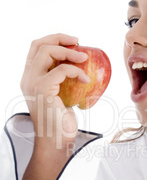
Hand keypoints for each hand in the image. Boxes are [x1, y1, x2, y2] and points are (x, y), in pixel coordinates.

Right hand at [21, 33, 89, 150]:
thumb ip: (61, 81)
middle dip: (60, 38)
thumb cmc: (60, 122)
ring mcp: (33, 83)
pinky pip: (62, 70)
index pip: (35, 49)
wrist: (56, 141)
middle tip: (78, 42)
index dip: (53, 39)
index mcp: (30, 78)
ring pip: (47, 51)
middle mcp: (27, 78)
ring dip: (69, 51)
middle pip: (39, 45)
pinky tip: (86, 79)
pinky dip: (77, 71)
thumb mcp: (60, 96)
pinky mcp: (42, 89)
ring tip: (85, 57)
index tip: (72, 41)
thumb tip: (80, 67)